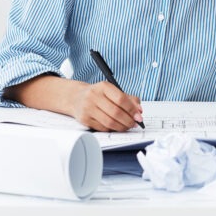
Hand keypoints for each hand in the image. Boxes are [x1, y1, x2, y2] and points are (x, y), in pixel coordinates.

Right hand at [5, 75, 142, 131]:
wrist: (76, 97)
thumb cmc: (98, 95)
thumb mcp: (112, 91)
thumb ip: (128, 99)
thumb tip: (139, 110)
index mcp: (103, 86)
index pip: (121, 99)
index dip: (132, 109)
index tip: (139, 116)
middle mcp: (94, 96)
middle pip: (116, 112)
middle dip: (128, 120)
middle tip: (134, 123)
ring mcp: (88, 108)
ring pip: (109, 122)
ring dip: (121, 127)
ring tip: (127, 126)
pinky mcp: (84, 119)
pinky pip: (102, 127)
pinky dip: (112, 129)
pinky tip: (116, 127)